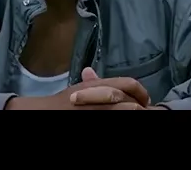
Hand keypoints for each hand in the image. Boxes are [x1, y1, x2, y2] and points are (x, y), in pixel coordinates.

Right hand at [5, 68, 150, 109]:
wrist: (45, 113)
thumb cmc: (63, 102)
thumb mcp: (80, 88)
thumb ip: (93, 82)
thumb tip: (91, 71)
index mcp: (99, 86)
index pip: (129, 84)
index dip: (141, 92)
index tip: (145, 100)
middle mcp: (101, 98)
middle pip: (131, 102)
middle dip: (140, 107)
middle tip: (145, 111)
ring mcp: (99, 111)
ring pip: (126, 112)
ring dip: (135, 112)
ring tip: (139, 114)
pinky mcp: (96, 118)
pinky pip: (117, 119)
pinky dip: (124, 117)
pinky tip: (126, 119)